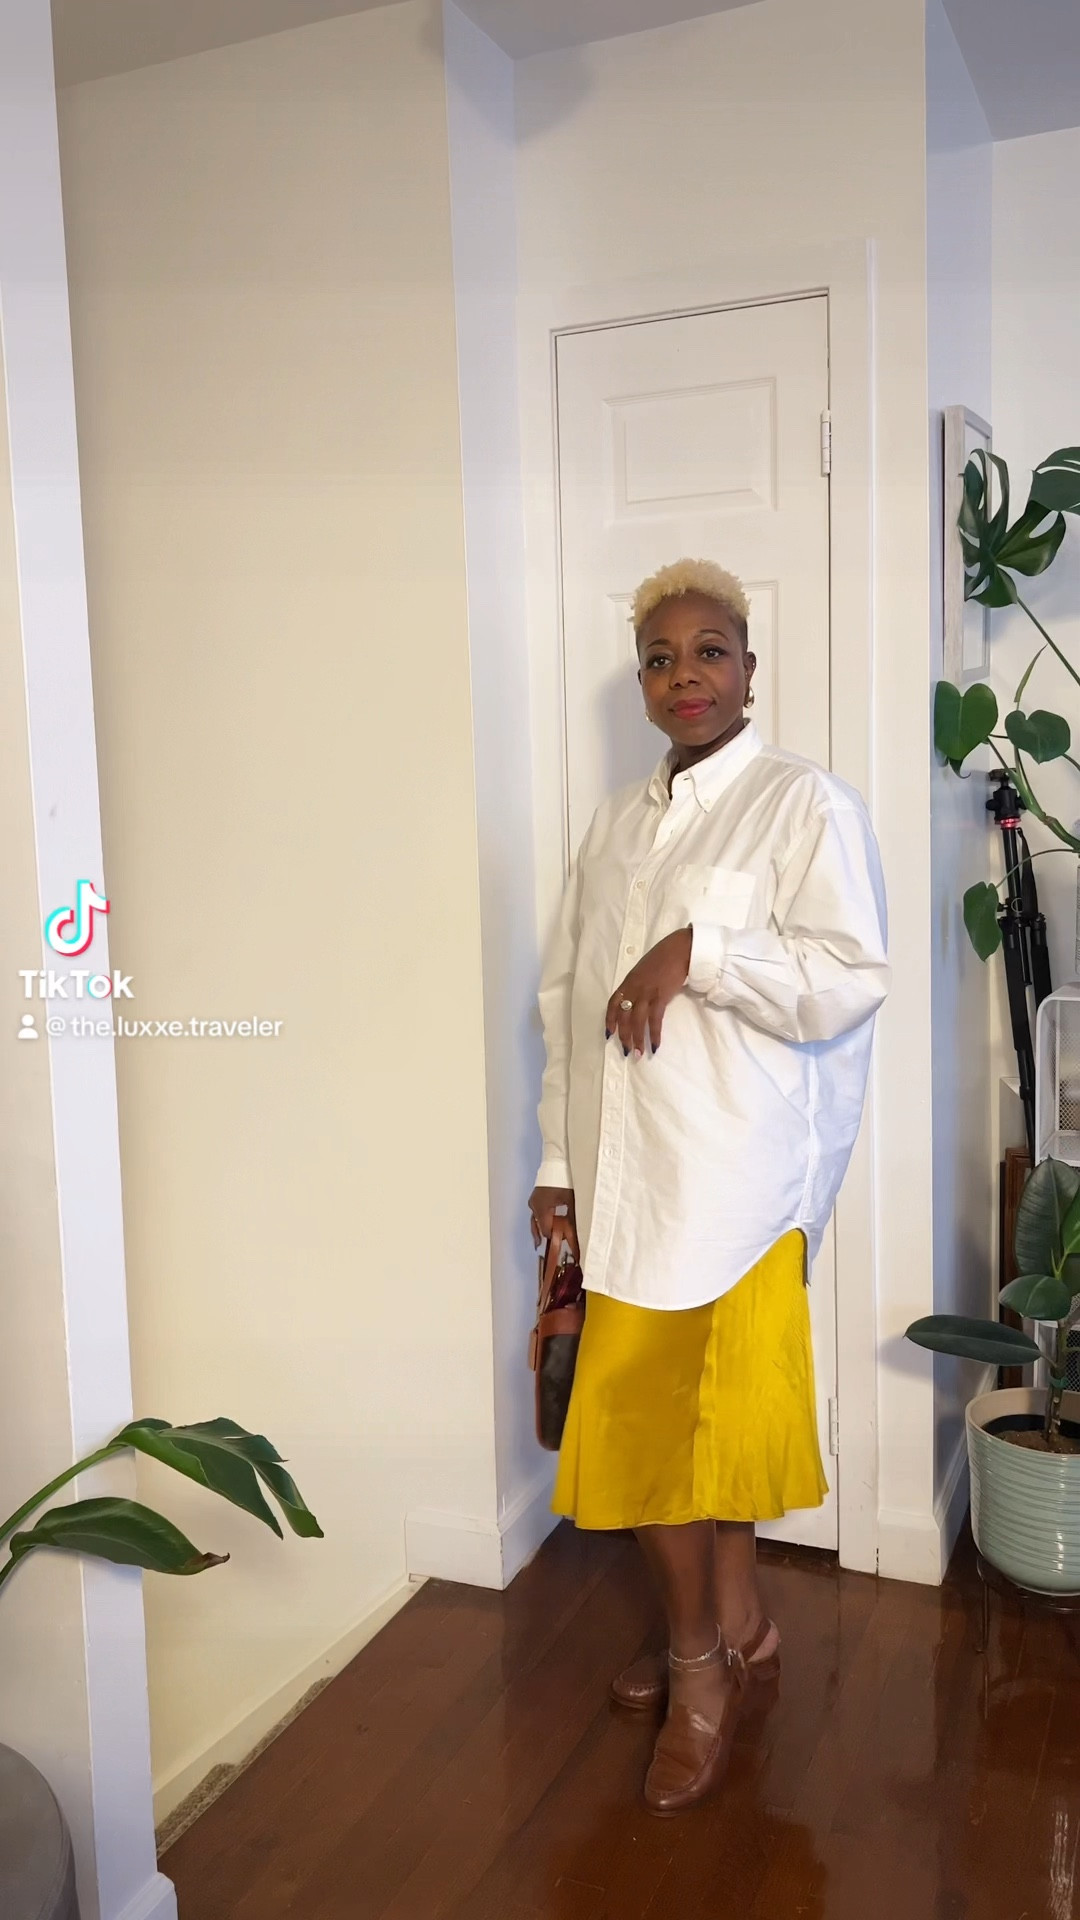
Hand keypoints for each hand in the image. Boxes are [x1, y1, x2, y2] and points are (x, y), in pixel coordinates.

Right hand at [528, 1186, 578, 1258]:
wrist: (559, 1161)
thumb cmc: (566, 1180)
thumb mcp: (572, 1201)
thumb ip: (573, 1220)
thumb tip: (577, 1237)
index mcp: (542, 1208)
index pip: (546, 1231)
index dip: (555, 1239)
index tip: (563, 1244)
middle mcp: (534, 1205)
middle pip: (539, 1226)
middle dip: (546, 1236)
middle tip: (551, 1248)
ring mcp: (534, 1200)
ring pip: (536, 1220)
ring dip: (542, 1229)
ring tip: (542, 1242)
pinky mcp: (536, 1196)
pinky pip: (537, 1212)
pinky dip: (542, 1220)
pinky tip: (547, 1223)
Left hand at [607, 927, 692, 1056]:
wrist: (680, 949)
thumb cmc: (665, 958)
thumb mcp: (644, 970)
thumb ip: (638, 983)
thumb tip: (637, 998)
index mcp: (629, 981)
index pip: (613, 1003)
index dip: (609, 1020)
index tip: (609, 1034)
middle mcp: (634, 988)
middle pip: (623, 1016)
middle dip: (624, 1036)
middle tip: (626, 1051)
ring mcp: (647, 992)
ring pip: (637, 1021)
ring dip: (637, 1039)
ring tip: (638, 1054)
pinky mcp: (661, 996)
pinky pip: (655, 1020)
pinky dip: (654, 1034)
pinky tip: (655, 1045)